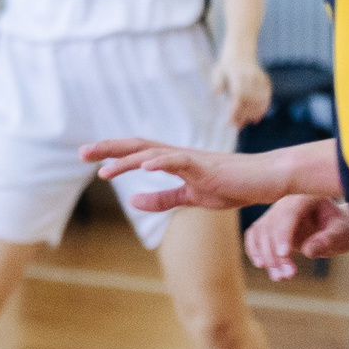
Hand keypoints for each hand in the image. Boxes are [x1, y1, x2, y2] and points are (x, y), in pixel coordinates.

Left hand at [81, 135, 295, 212]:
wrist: (266, 180)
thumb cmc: (233, 186)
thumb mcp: (191, 197)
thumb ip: (163, 199)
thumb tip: (133, 201)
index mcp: (174, 161)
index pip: (137, 152)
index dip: (113, 154)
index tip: (88, 157)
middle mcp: (178, 155)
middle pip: (137, 146)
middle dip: (109, 149)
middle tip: (81, 153)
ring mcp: (192, 159)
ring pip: (153, 153)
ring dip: (127, 161)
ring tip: (104, 170)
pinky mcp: (206, 167)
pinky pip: (180, 161)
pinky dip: (161, 162)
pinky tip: (145, 167)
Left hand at [212, 51, 272, 128]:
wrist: (240, 53)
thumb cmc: (225, 67)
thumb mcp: (217, 71)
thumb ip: (217, 82)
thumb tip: (218, 93)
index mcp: (237, 74)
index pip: (239, 95)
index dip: (235, 110)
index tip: (230, 120)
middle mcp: (250, 76)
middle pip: (250, 100)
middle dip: (243, 115)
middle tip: (237, 126)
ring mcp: (259, 78)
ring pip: (259, 100)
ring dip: (253, 114)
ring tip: (245, 124)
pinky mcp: (265, 80)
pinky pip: (266, 96)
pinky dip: (263, 108)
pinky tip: (257, 118)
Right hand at [245, 194, 348, 281]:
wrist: (338, 228)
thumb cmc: (342, 229)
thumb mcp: (342, 234)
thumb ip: (328, 240)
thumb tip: (309, 250)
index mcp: (305, 196)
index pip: (288, 214)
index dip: (283, 234)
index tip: (283, 254)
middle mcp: (286, 200)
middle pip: (271, 225)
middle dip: (276, 253)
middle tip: (288, 275)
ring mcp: (276, 211)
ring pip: (260, 232)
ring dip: (266, 256)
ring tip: (280, 277)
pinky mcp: (269, 224)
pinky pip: (254, 234)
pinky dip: (255, 250)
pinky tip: (262, 265)